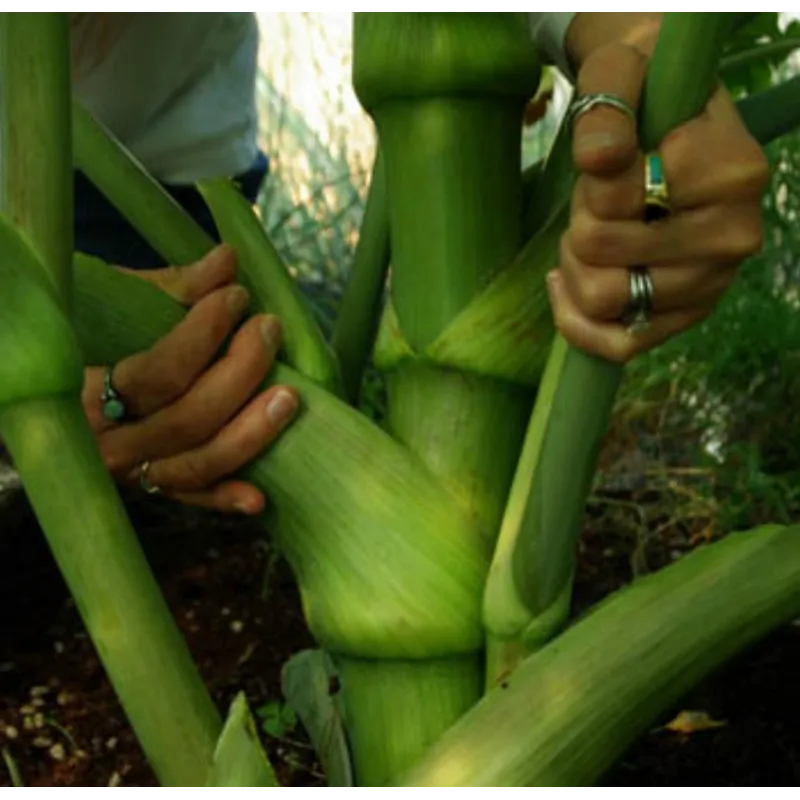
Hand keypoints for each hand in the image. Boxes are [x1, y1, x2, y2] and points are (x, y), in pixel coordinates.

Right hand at [81, 245, 298, 514]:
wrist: (50, 391)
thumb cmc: (90, 334)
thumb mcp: (119, 303)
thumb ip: (174, 287)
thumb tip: (227, 259)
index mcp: (85, 392)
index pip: (160, 372)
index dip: (205, 333)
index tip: (237, 297)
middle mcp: (108, 443)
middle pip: (189, 419)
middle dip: (240, 372)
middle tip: (269, 329)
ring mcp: (132, 474)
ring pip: (199, 464)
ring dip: (250, 433)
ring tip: (291, 396)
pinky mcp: (154, 490)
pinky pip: (194, 499)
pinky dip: (225, 499)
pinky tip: (260, 498)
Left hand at [547, 36, 769, 361]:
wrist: (670, 124)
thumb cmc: (643, 96)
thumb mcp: (620, 72)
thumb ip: (607, 106)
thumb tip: (599, 160)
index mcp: (733, 170)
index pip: (618, 200)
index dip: (591, 184)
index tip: (607, 159)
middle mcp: (735, 235)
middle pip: (602, 251)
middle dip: (578, 221)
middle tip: (596, 200)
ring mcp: (712, 284)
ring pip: (602, 299)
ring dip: (575, 265)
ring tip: (592, 234)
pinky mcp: (685, 318)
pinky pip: (615, 344)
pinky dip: (575, 318)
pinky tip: (567, 281)